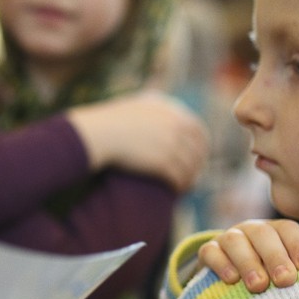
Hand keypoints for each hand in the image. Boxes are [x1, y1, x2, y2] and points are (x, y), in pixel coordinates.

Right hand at [65, 90, 209, 191]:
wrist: (98, 133)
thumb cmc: (108, 122)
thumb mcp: (134, 108)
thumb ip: (150, 112)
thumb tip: (155, 114)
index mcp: (171, 110)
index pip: (197, 130)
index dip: (200, 146)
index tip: (197, 157)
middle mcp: (175, 125)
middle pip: (197, 149)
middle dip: (197, 164)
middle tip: (192, 175)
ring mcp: (171, 143)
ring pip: (190, 166)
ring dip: (189, 178)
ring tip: (184, 186)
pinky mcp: (163, 161)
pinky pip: (179, 177)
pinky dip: (179, 186)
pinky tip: (175, 191)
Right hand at [198, 220, 298, 292]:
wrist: (231, 273)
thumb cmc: (271, 267)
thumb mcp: (294, 257)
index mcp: (276, 230)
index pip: (288, 229)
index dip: (298, 246)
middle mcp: (252, 230)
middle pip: (263, 235)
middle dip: (275, 257)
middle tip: (286, 281)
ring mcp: (228, 239)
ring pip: (236, 242)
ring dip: (248, 263)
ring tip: (258, 286)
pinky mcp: (208, 252)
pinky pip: (211, 252)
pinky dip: (220, 264)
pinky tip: (231, 280)